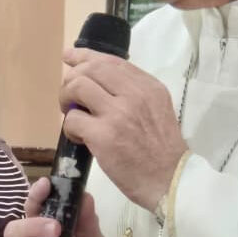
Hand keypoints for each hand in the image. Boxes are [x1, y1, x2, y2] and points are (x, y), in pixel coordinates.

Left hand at [60, 48, 187, 209]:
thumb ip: (134, 93)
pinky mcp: (103, 136)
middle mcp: (134, 94)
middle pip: (90, 69)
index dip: (85, 56)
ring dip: (66, 100)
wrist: (171, 180)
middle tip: (69, 97)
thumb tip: (98, 82)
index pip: (111, 61)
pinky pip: (73, 120)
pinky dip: (69, 128)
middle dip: (72, 79)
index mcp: (149, 86)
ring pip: (77, 87)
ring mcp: (118, 114)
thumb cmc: (162, 151)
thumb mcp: (157, 109)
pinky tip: (79, 138)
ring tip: (71, 115)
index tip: (70, 57)